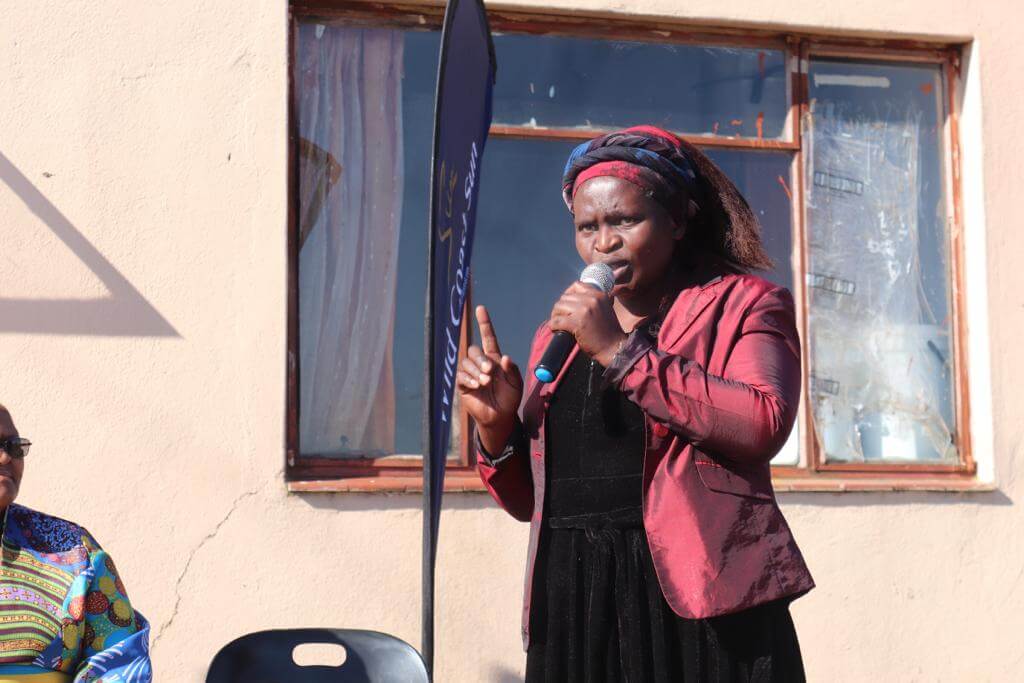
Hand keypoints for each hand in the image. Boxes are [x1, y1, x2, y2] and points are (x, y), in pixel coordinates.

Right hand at [456, 306, 523, 452]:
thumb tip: (504, 357)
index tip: (481, 309)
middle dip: (481, 359)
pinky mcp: (463, 385)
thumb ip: (512, 370)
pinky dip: (469, 379)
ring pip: (466, 362)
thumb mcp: (516, 384)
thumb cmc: (509, 399)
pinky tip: (477, 386)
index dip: (484, 323)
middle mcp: (481, 363)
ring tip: (485, 382)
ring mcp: (471, 373)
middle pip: (474, 350)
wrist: (500, 417)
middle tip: (490, 372)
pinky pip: (461, 376)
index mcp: (494, 359)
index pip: (487, 337)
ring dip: (476, 371)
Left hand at [549, 282, 627, 365]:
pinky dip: (554, 325)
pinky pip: (557, 321)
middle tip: (561, 317)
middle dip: (561, 307)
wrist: (614, 347)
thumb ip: (593, 301)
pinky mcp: (577, 323)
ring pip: (559, 307)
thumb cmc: (609, 331)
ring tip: (559, 323)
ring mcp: (584, 310)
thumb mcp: (605, 308)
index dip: (568, 293)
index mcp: (599, 294)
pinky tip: (556, 330)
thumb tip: (575, 298)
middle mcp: (591, 299)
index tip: (567, 303)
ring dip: (556, 315)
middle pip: (565, 297)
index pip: (577, 285)